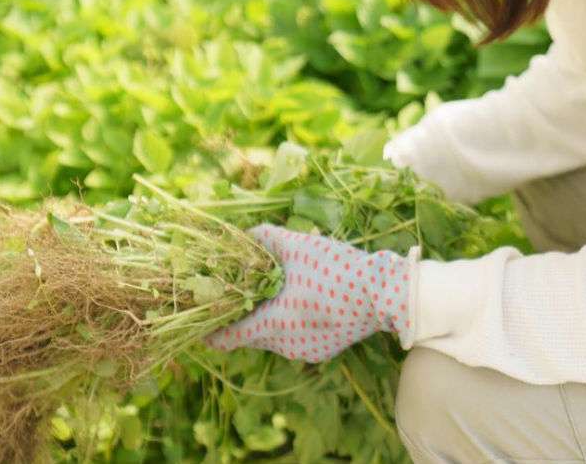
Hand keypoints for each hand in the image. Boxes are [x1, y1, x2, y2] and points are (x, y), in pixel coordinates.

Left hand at [203, 223, 420, 362]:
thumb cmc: (336, 269)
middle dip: (244, 315)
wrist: (384, 293)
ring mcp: (306, 350)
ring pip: (275, 336)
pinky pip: (296, 336)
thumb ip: (266, 239)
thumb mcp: (298, 247)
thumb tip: (245, 234)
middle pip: (252, 335)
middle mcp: (286, 345)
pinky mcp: (324, 349)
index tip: (201, 319)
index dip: (211, 329)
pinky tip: (303, 297)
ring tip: (274, 289)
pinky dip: (291, 320)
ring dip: (270, 316)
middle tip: (240, 291)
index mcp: (274, 324)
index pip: (228, 338)